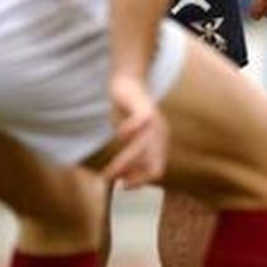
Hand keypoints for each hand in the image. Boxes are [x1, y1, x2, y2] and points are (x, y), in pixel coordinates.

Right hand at [102, 73, 168, 188]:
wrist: (128, 82)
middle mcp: (160, 134)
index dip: (139, 181)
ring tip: (106, 172)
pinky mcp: (143, 108)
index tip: (121, 184)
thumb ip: (131, 156)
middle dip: (129, 176)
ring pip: (142, 149)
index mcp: (159, 143)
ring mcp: (153, 122)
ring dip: (123, 163)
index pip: (156, 171)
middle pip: (152, 165)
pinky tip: (118, 133)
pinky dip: (126, 132)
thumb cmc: (126, 112)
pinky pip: (139, 123)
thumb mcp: (131, 138)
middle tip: (108, 180)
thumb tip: (124, 182)